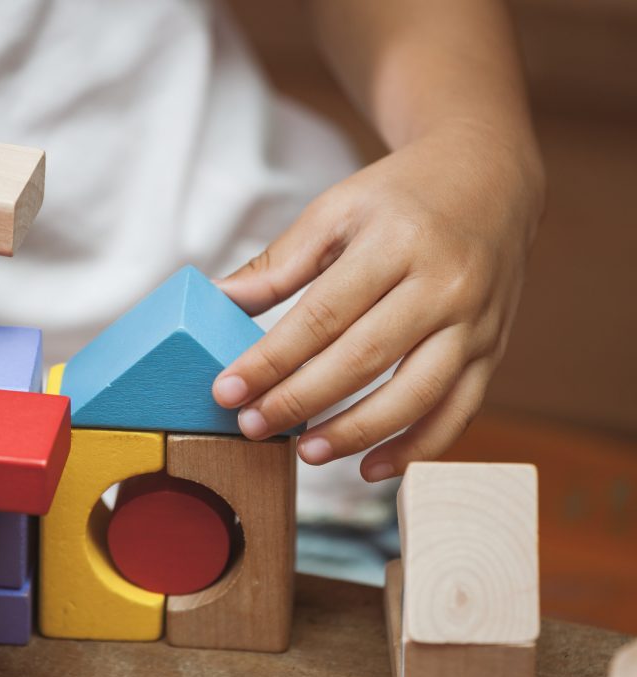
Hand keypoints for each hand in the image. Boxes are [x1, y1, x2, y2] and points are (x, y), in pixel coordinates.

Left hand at [212, 123, 543, 480]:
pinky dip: (418, 447)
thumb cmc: (402, 194)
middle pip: (365, 358)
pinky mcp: (492, 348)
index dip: (271, 359)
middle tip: (253, 426)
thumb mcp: (336, 209)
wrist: (491, 176)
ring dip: (358, 432)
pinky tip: (372, 466)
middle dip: (302, 400)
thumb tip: (218, 298)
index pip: (322, 314)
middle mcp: (443, 284)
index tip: (227, 390)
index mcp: (396, 242)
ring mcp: (475, 321)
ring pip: (417, 393)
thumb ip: (279, 262)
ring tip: (308, 453)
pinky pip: (459, 410)